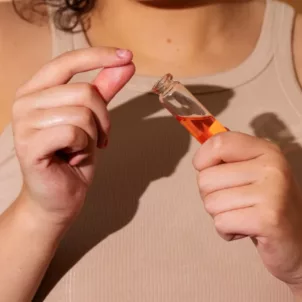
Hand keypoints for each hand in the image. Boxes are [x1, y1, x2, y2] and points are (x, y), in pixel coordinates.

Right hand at [13, 47, 134, 225]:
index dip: (99, 56)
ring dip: (94, 135)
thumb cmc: (73, 156)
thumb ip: (105, 90)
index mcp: (37, 90)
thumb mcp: (93, 119)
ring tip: (83, 149)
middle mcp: (26, 101)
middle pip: (85, 92)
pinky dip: (84, 147)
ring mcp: (24, 123)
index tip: (128, 56)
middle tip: (99, 138)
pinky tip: (74, 157)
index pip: (68, 61)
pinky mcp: (29, 146)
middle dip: (104, 119)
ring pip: (82, 114)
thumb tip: (126, 63)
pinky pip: (74, 133)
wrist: (58, 196)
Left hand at [193, 132, 301, 294]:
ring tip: (241, 215)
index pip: (219, 143)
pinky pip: (221, 223)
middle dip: (210, 196)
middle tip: (233, 203)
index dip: (202, 159)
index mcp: (265, 150)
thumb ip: (226, 160)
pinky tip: (244, 230)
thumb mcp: (250, 173)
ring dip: (219, 215)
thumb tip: (199, 158)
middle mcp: (271, 166)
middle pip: (206, 178)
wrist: (297, 238)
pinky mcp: (268, 219)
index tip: (205, 170)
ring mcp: (272, 192)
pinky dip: (226, 231)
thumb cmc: (264, 204)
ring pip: (210, 203)